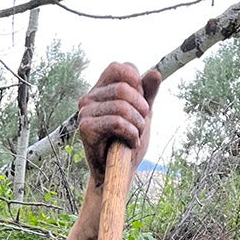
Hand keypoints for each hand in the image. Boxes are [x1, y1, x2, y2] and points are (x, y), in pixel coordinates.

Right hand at [76, 62, 161, 181]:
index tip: (140, 104)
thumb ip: (148, 93)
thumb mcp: (142, 114)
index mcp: (101, 90)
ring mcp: (84, 113)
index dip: (137, 83)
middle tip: (140, 125)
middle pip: (124, 88)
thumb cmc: (127, 141)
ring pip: (122, 106)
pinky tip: (130, 143)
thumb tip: (154, 73)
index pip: (121, 68)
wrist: (117, 172)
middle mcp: (88, 98)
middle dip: (141, 109)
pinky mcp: (85, 128)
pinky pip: (117, 122)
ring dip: (138, 125)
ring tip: (135, 136)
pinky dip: (131, 134)